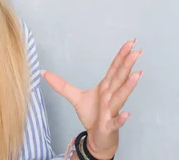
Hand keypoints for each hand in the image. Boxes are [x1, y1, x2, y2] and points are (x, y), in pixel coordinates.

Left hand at [41, 39, 142, 158]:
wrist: (97, 137)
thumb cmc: (92, 115)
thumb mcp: (74, 97)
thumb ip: (60, 84)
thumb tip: (43, 72)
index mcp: (105, 88)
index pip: (114, 69)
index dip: (121, 56)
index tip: (129, 43)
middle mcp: (110, 96)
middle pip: (119, 78)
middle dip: (128, 65)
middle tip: (137, 51)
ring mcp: (112, 111)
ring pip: (121, 97)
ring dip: (129, 86)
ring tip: (137, 74)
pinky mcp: (110, 125)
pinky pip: (116, 122)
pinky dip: (121, 119)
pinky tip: (127, 114)